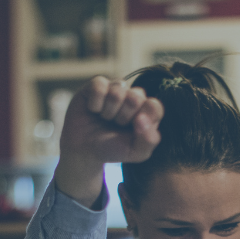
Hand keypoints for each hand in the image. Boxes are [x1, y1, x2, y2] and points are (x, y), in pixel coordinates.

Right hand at [54, 77, 163, 207]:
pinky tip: (93, 110)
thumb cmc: (113, 149)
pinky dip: (95, 103)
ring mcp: (115, 89)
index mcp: (147, 112)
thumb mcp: (136, 153)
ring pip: (118, 90)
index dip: (143, 119)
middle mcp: (133, 97)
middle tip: (116, 125)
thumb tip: (142, 118)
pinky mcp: (96, 85)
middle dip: (124, 116)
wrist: (84, 150)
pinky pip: (99, 86)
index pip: (154, 106)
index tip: (134, 130)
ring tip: (105, 118)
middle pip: (136, 97)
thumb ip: (149, 141)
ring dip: (109, 111)